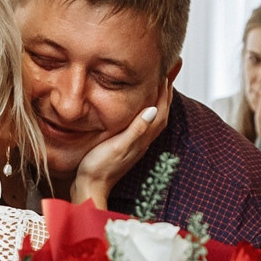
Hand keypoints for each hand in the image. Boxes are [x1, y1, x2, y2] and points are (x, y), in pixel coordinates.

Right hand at [68, 82, 174, 207]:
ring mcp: (136, 144)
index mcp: (141, 138)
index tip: (168, 72)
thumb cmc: (99, 168)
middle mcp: (142, 141)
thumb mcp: (117, 146)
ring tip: (160, 86)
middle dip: (166, 93)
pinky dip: (148, 112)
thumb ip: (136, 129)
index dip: (165, 90)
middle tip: (170, 73)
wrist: (90, 188)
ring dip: (159, 101)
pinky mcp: (128, 147)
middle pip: (161, 112)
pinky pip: (145, 125)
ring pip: (154, 119)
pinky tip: (142, 109)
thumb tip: (153, 109)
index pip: (159, 109)